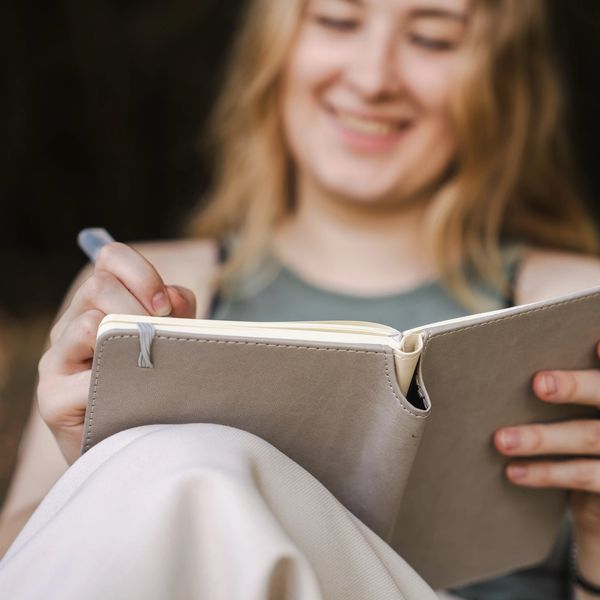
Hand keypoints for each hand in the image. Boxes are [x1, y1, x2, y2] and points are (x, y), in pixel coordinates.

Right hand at [37, 242, 195, 464]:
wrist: (133, 447)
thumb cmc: (155, 387)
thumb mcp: (170, 341)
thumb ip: (175, 314)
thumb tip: (173, 298)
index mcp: (97, 304)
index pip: (110, 259)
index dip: (141, 272)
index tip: (165, 305)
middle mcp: (70, 325)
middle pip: (98, 286)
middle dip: (140, 307)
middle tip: (163, 335)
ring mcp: (56, 361)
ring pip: (88, 323)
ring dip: (129, 339)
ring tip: (152, 363)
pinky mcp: (52, 398)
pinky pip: (85, 376)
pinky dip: (118, 380)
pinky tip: (137, 394)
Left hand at [494, 342, 599, 582]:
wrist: (597, 487)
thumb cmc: (576, 423)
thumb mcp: (576, 399)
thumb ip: (561, 380)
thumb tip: (511, 348)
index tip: (597, 343)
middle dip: (574, 386)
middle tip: (538, 383)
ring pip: (588, 436)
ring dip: (541, 437)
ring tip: (501, 439)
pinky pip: (584, 475)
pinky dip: (545, 472)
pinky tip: (513, 471)